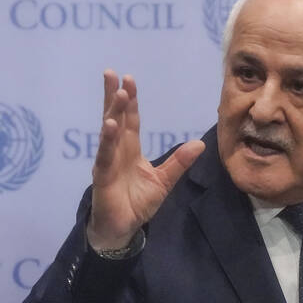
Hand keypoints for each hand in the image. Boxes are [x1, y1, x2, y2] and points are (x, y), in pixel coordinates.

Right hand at [86, 70, 204, 249]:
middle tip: (113, 74)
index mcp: (131, 150)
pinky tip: (108, 126)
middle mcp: (117, 151)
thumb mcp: (164, 181)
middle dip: (114, 96)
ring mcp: (107, 161)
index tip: (129, 79)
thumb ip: (179, 162)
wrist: (123, 228)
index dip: (130, 101)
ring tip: (117, 92)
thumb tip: (200, 144)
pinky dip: (106, 141)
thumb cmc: (138, 204)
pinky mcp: (102, 176)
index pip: (130, 120)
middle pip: (115, 118)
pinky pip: (104, 156)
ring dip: (112, 112)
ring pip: (109, 132)